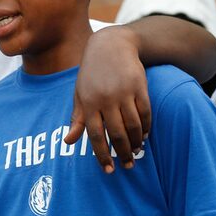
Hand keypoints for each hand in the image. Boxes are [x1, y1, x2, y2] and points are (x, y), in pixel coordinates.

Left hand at [65, 26, 150, 172]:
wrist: (111, 46)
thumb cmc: (91, 74)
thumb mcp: (80, 94)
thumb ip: (76, 118)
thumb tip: (68, 142)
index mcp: (88, 103)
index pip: (94, 135)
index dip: (102, 155)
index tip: (109, 170)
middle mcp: (105, 99)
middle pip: (116, 134)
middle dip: (123, 153)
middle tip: (127, 166)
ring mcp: (123, 93)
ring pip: (133, 126)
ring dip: (136, 142)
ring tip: (137, 152)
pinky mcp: (140, 87)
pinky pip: (146, 113)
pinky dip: (146, 127)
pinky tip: (145, 136)